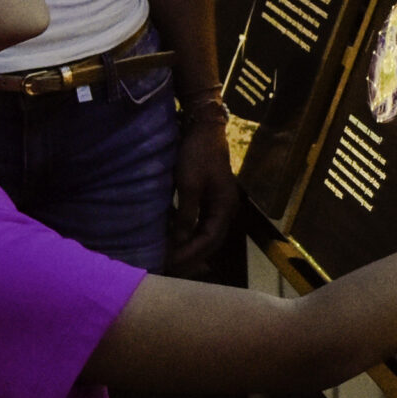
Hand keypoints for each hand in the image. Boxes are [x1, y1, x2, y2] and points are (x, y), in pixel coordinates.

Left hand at [165, 118, 242, 277]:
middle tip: (170, 268)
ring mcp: (220, 205)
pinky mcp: (211, 199)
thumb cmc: (197, 154)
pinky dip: (190, 236)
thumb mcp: (189, 183)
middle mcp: (226, 209)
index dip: (190, 253)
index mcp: (224, 206)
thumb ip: (186, 213)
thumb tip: (179, 240)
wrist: (204, 128)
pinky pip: (202, 225)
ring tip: (172, 260)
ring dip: (191, 248)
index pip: (209, 239)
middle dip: (191, 257)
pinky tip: (176, 241)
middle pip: (211, 242)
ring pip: (207, 235)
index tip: (170, 262)